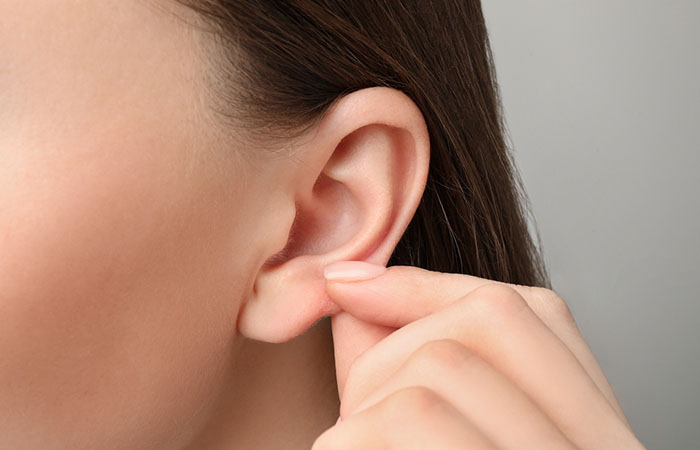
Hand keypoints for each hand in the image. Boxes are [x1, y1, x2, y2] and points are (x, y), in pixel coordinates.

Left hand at [313, 262, 643, 448]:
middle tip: (359, 417)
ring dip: (364, 411)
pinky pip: (389, 429)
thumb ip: (409, 364)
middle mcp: (596, 449)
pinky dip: (347, 443)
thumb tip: (354, 289)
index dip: (421, 288)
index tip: (345, 283)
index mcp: (598, 430)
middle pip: (474, 329)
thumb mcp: (453, 432)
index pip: (523, 313)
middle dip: (390, 357)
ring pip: (429, 378)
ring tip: (365, 449)